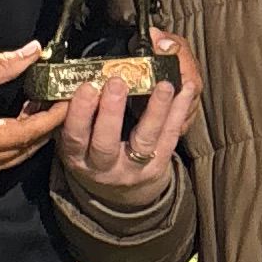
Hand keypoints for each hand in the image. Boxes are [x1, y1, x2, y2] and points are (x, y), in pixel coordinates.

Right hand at [0, 44, 68, 178]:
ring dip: (34, 133)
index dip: (51, 118)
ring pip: (16, 155)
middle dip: (48, 125)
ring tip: (45, 104)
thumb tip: (35, 50)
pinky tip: (22, 117)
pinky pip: (3, 157)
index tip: (69, 99)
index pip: (27, 133)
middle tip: (64, 99)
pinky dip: (18, 139)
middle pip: (26, 148)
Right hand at [55, 30, 199, 203]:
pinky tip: (185, 88)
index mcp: (78, 157)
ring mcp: (133, 169)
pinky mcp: (158, 166)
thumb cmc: (93, 149)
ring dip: (155, 110)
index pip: (76, 137)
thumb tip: (81, 73)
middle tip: (116, 83)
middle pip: (106, 143)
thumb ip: (76, 112)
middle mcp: (103, 168)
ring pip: (145, 140)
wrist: (120, 188)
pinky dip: (179, 111)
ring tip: (163, 85)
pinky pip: (170, 137)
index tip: (87, 87)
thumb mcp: (78, 137)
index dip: (80, 113)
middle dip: (111, 112)